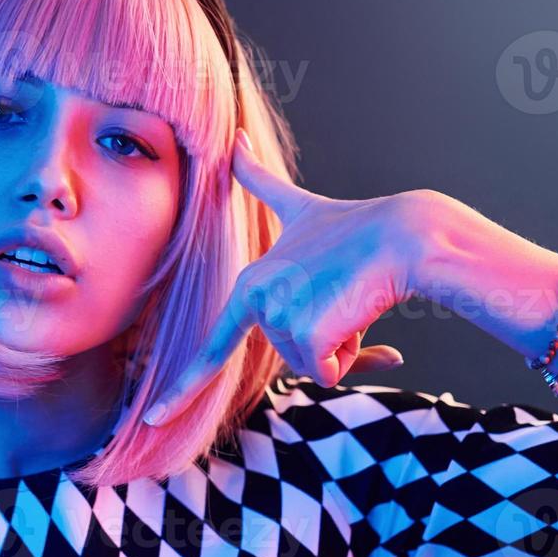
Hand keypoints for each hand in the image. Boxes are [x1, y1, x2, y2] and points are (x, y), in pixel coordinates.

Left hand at [143, 129, 432, 426]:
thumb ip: (261, 184)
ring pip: (314, 366)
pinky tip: (361, 312)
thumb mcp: (301, 209)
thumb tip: (233, 138)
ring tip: (354, 298)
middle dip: (327, 342)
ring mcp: (280, 317)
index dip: (183, 388)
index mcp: (250, 284)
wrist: (402, 235)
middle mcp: (258, 301)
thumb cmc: (358, 229)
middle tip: (345, 297)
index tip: (155, 418)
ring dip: (343, 345)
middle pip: (292, 356)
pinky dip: (354, 354)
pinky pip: (331, 372)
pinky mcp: (307, 332)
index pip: (213, 347)